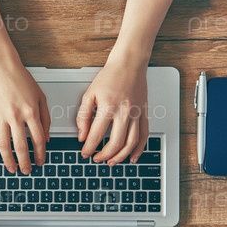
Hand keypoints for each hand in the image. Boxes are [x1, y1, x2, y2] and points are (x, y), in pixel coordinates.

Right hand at [0, 48, 49, 173]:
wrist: (2, 67)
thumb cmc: (21, 79)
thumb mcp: (41, 96)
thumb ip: (45, 118)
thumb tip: (47, 137)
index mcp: (31, 112)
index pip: (38, 139)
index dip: (41, 153)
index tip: (41, 161)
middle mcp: (16, 116)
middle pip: (21, 146)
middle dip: (25, 162)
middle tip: (27, 171)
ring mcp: (1, 116)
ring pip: (4, 145)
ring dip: (8, 160)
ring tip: (11, 169)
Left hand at [77, 50, 148, 164]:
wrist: (129, 64)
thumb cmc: (109, 76)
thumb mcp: (89, 94)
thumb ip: (83, 116)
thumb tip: (82, 135)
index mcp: (108, 107)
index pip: (97, 134)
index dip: (89, 147)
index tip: (85, 153)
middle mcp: (125, 112)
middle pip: (116, 143)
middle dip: (104, 155)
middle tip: (96, 159)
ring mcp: (136, 114)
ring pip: (131, 143)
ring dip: (121, 156)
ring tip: (111, 162)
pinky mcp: (144, 114)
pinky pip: (144, 136)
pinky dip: (139, 149)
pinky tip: (132, 157)